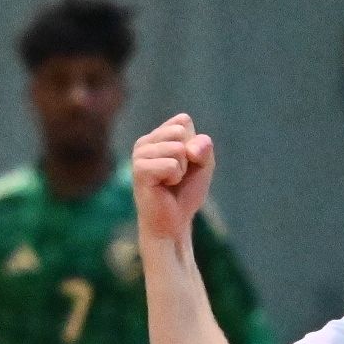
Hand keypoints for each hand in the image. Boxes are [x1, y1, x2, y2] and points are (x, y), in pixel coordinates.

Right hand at [130, 114, 215, 245]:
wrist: (173, 222)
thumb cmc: (185, 193)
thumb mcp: (204, 164)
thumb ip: (204, 146)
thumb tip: (189, 148)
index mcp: (156, 136)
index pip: (183, 121)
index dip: (193, 143)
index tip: (186, 163)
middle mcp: (144, 142)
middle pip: (180, 132)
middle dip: (188, 156)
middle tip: (177, 175)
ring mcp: (139, 155)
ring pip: (177, 148)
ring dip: (182, 169)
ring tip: (170, 181)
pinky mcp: (139, 170)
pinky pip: (171, 164)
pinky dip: (175, 178)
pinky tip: (164, 187)